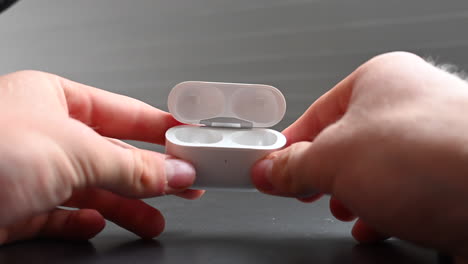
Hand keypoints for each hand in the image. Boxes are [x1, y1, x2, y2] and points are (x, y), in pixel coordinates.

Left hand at [0, 71, 202, 243]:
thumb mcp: (74, 152)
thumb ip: (131, 166)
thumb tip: (174, 171)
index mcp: (54, 99)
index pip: (124, 113)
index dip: (160, 129)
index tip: (188, 142)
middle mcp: (42, 133)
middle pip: (112, 155)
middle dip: (150, 174)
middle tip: (185, 185)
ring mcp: (29, 171)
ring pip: (92, 190)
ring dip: (126, 206)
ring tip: (153, 219)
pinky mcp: (16, 207)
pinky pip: (61, 214)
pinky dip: (84, 222)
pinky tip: (99, 226)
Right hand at [251, 52, 467, 258]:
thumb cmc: (432, 157)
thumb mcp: (335, 159)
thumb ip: (294, 165)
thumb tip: (268, 169)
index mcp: (379, 81)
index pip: (316, 114)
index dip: (288, 145)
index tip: (268, 168)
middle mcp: (410, 107)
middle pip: (347, 144)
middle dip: (322, 174)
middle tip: (303, 191)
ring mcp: (433, 144)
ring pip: (376, 172)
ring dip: (353, 196)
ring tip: (343, 210)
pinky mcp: (451, 180)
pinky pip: (404, 194)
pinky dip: (383, 212)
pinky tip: (374, 226)